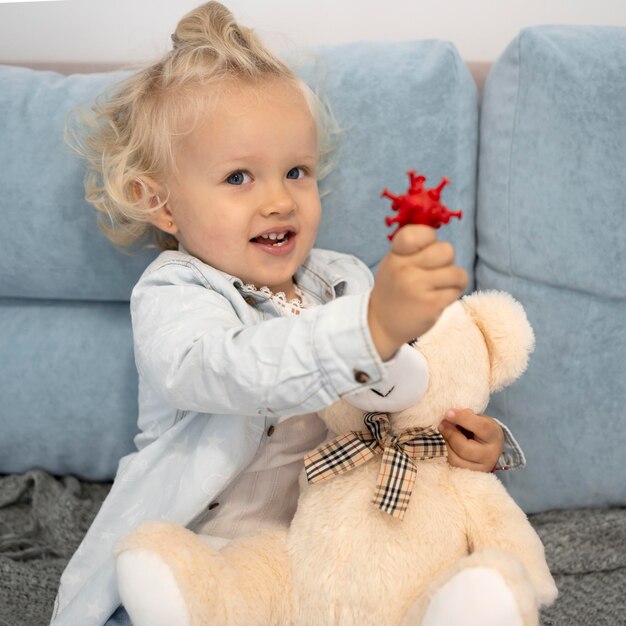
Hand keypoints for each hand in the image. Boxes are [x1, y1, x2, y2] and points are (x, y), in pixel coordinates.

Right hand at [368, 225, 467, 359]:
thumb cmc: (394, 289)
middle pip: (446, 251)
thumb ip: (413, 249)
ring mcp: (418, 288)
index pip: (418, 233)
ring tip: (437, 288)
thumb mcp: (393, 263)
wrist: (381, 324)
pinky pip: (457, 291)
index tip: (425, 248)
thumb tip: (437, 232)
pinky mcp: (432, 305)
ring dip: (453, 281)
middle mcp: (405, 270)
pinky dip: (451, 295)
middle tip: (434, 273)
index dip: (429, 238)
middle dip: (446, 262)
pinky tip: (437, 300)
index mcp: (396, 255)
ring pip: (457, 272)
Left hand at [438, 409, 503, 471]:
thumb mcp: (479, 419)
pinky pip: (451, 466)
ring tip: (441, 433)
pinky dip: (443, 454)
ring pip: (455, 459)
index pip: (481, 427)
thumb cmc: (481, 430)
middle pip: (465, 448)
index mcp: (494, 436)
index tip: (448, 413)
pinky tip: (441, 443)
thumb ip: (467, 416)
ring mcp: (480, 468)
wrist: (489, 448)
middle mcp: (490, 455)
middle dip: (450, 435)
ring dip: (444, 445)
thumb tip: (450, 415)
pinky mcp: (469, 475)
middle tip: (441, 424)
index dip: (463, 419)